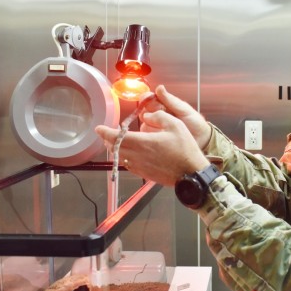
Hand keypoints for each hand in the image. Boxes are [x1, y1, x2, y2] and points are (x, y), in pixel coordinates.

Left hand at [95, 110, 209, 186]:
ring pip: (120, 158)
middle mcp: (137, 156)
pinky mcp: (144, 174)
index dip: (105, 132)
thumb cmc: (185, 148)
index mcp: (143, 142)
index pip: (117, 137)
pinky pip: (128, 165)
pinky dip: (124, 158)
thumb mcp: (176, 125)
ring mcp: (140, 167)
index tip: (98, 128)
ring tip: (117, 143)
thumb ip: (159, 117)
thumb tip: (146, 116)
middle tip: (107, 134)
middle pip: (115, 149)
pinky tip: (130, 155)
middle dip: (108, 141)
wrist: (191, 173)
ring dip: (116, 150)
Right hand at [148, 85, 211, 148]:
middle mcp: (157, 115)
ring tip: (163, 127)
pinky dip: (152, 135)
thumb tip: (160, 88)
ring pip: (144, 124)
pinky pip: (148, 136)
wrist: (202, 140)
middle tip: (159, 115)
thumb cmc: (195, 123)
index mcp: (163, 105)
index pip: (147, 98)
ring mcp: (156, 127)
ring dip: (151, 124)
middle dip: (148, 112)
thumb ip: (170, 100)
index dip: (145, 98)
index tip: (148, 99)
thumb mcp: (184, 109)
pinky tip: (161, 135)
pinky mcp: (156, 140)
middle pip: (143, 111)